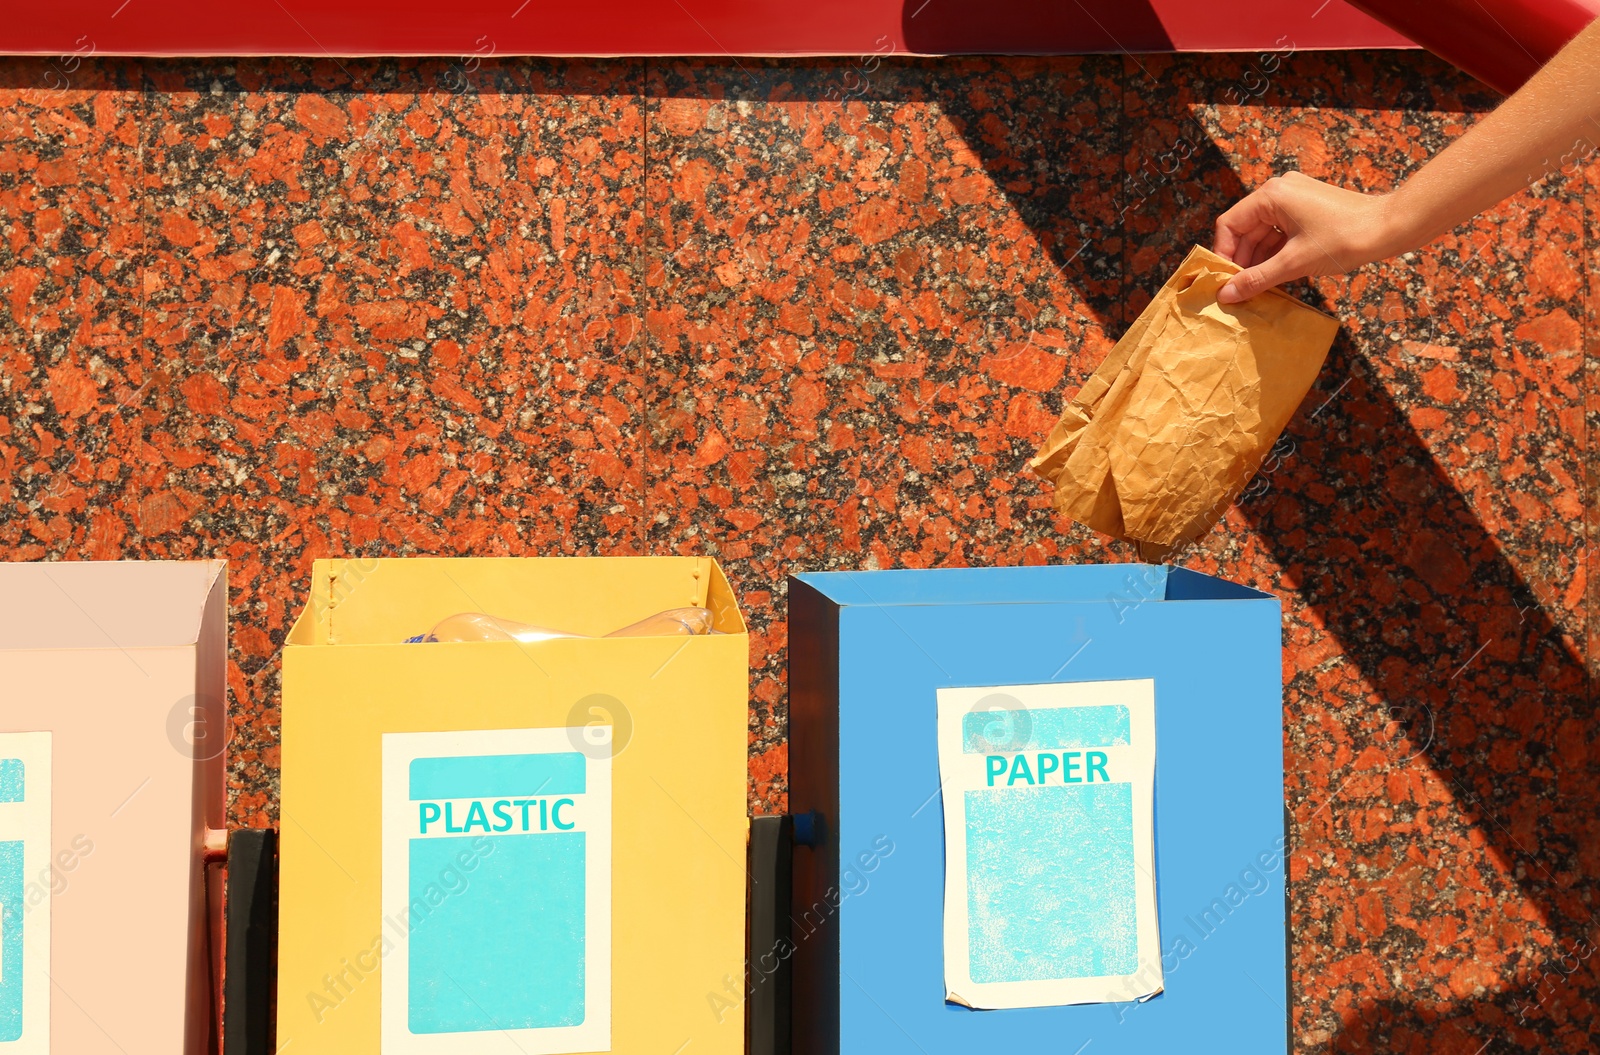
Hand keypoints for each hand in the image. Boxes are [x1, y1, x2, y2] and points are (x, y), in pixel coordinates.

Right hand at [1213, 171, 1411, 302]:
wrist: (1391, 227)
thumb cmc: (1345, 239)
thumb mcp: (1294, 263)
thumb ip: (1256, 279)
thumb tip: (1225, 295)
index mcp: (1271, 195)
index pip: (1229, 225)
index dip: (1223, 255)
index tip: (1225, 282)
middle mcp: (1279, 191)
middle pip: (1245, 229)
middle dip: (1242, 260)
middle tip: (1240, 290)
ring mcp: (1294, 198)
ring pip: (1263, 233)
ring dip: (1258, 260)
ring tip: (1257, 288)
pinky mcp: (1307, 208)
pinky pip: (1280, 232)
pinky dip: (1275, 253)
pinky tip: (1275, 275)